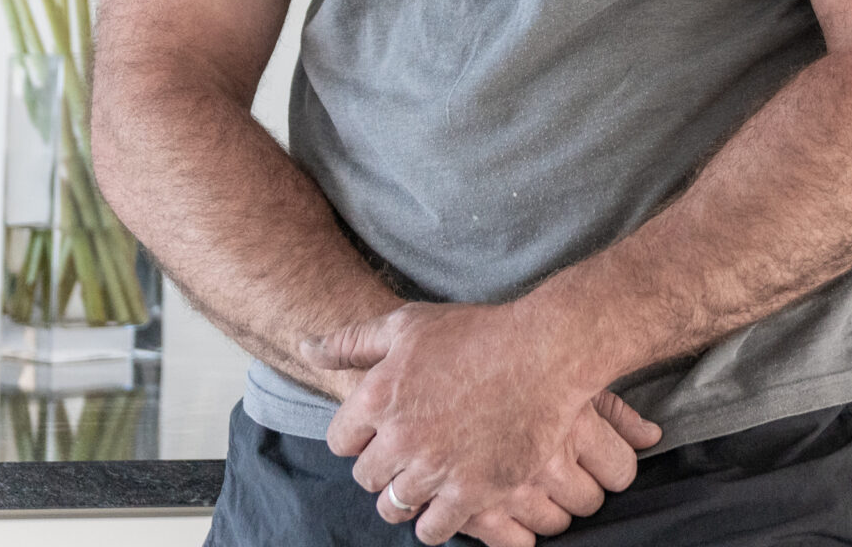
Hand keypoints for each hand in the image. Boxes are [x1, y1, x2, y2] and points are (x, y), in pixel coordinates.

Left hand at [303, 302, 661, 545]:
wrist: (547, 352)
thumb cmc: (478, 332)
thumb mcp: (409, 324)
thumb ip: (351, 341)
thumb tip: (305, 348)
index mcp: (377, 396)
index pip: (340, 442)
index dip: (362, 437)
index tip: (385, 431)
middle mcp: (400, 437)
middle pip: (367, 478)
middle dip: (385, 468)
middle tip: (412, 454)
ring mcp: (436, 467)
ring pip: (395, 507)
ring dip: (408, 496)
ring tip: (430, 480)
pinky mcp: (472, 491)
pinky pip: (433, 530)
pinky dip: (435, 523)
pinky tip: (449, 503)